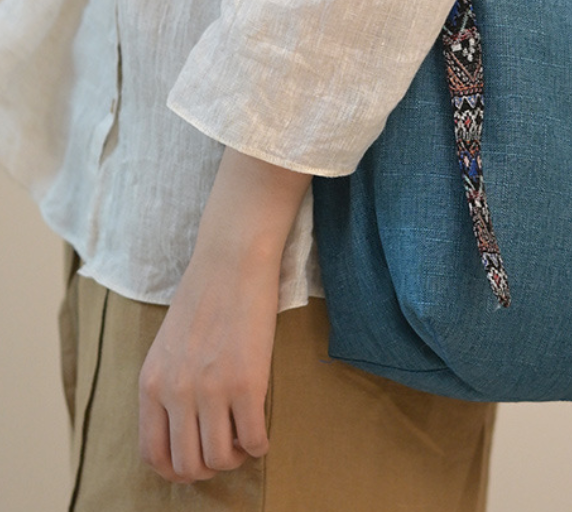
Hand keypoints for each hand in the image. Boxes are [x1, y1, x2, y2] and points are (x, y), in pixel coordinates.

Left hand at [137, 148, 311, 483]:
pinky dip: (260, 444)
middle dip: (210, 467)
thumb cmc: (205, 296)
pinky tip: (262, 426)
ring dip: (236, 456)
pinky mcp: (247, 382)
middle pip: (188, 466)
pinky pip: (254, 440)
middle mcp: (175, 392)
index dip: (177, 470)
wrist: (232, 259)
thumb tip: (184, 430)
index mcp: (151, 383)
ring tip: (245, 435)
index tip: (196, 460)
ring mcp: (210, 389)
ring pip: (220, 460)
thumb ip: (169, 386)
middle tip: (227, 447)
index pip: (153, 455)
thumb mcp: (169, 346)